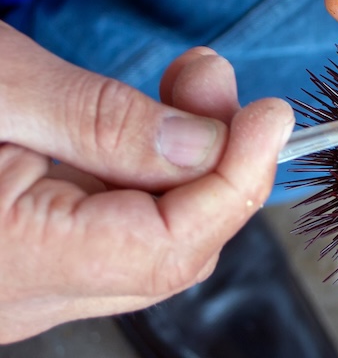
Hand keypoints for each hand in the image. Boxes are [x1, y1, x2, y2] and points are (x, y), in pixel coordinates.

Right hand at [0, 23, 293, 342]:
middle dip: (218, 165)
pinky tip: (148, 120)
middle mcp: (19, 296)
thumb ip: (105, 123)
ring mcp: (23, 284)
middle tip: (222, 84)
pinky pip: (116, 226)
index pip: (169, 247)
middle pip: (172, 249)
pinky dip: (148, 171)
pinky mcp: (27, 257)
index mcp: (8, 261)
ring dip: (188, 162)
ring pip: (151, 238)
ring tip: (191, 83)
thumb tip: (206, 147)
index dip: (234, 181)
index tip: (270, 116)